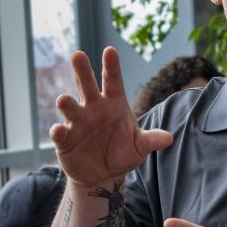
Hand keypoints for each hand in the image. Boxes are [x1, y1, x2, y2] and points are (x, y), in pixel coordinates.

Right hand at [50, 47, 172, 187]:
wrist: (103, 175)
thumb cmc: (122, 153)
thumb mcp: (139, 147)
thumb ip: (151, 140)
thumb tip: (169, 138)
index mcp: (113, 103)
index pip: (113, 81)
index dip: (112, 66)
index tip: (110, 50)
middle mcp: (93, 108)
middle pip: (87, 85)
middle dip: (82, 70)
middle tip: (78, 55)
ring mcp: (77, 122)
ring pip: (70, 107)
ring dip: (66, 102)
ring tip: (63, 100)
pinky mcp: (65, 139)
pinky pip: (60, 133)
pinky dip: (58, 131)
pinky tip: (59, 131)